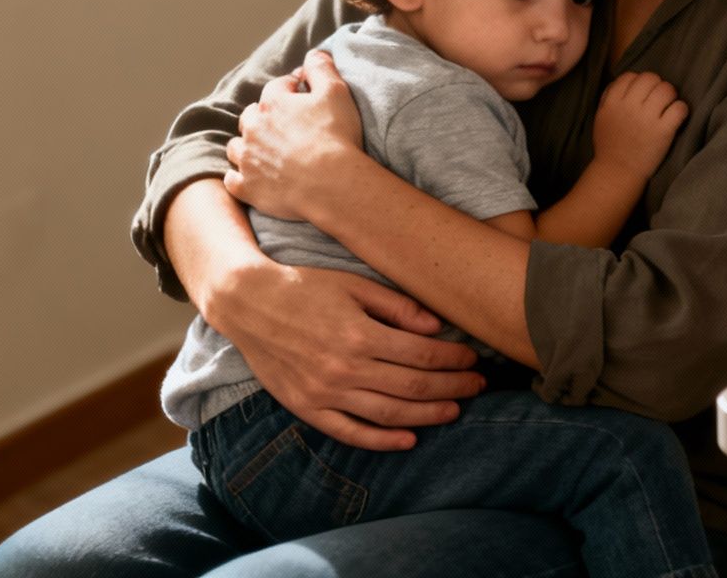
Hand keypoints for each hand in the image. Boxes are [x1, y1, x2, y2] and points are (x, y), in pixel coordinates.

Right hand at [204, 258, 486, 450]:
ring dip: (428, 415)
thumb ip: (397, 307)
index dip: (454, 359)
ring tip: (456, 409)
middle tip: (479, 385)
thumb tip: (437, 327)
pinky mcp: (307, 408)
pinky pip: (350, 432)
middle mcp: (344, 369)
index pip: (422, 354)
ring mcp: (324, 393)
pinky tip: (409, 440)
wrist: (247, 304)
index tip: (473, 359)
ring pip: (389, 414)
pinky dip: (382, 441)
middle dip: (453, 387)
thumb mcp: (354, 285)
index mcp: (359, 335)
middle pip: (413, 387)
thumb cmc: (305, 287)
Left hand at [225, 51, 362, 223]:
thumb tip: (313, 54)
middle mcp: (253, 128)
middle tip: (284, 125)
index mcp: (273, 102)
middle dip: (263, 117)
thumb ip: (321, 68)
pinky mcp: (247, 187)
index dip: (291, 90)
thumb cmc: (336, 136)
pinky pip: (233, 179)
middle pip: (250, 117)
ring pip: (236, 147)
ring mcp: (247, 159)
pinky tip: (252, 177)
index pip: (277, 87)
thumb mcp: (336, 92)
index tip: (303, 96)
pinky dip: (240, 177)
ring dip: (247, 146)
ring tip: (265, 151)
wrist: (331, 183)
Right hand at [590, 71, 686, 182]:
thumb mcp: (601, 117)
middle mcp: (629, 106)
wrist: (618, 172)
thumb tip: (626, 81)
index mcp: (613, 102)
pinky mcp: (663, 130)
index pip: (630, 76)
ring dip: (671, 95)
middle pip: (650, 78)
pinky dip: (681, 110)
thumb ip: (609, 97)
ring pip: (666, 89)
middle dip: (657, 85)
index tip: (643, 93)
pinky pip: (679, 108)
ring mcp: (647, 118)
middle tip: (659, 99)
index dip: (639, 81)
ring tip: (668, 106)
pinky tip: (677, 117)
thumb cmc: (610, 145)